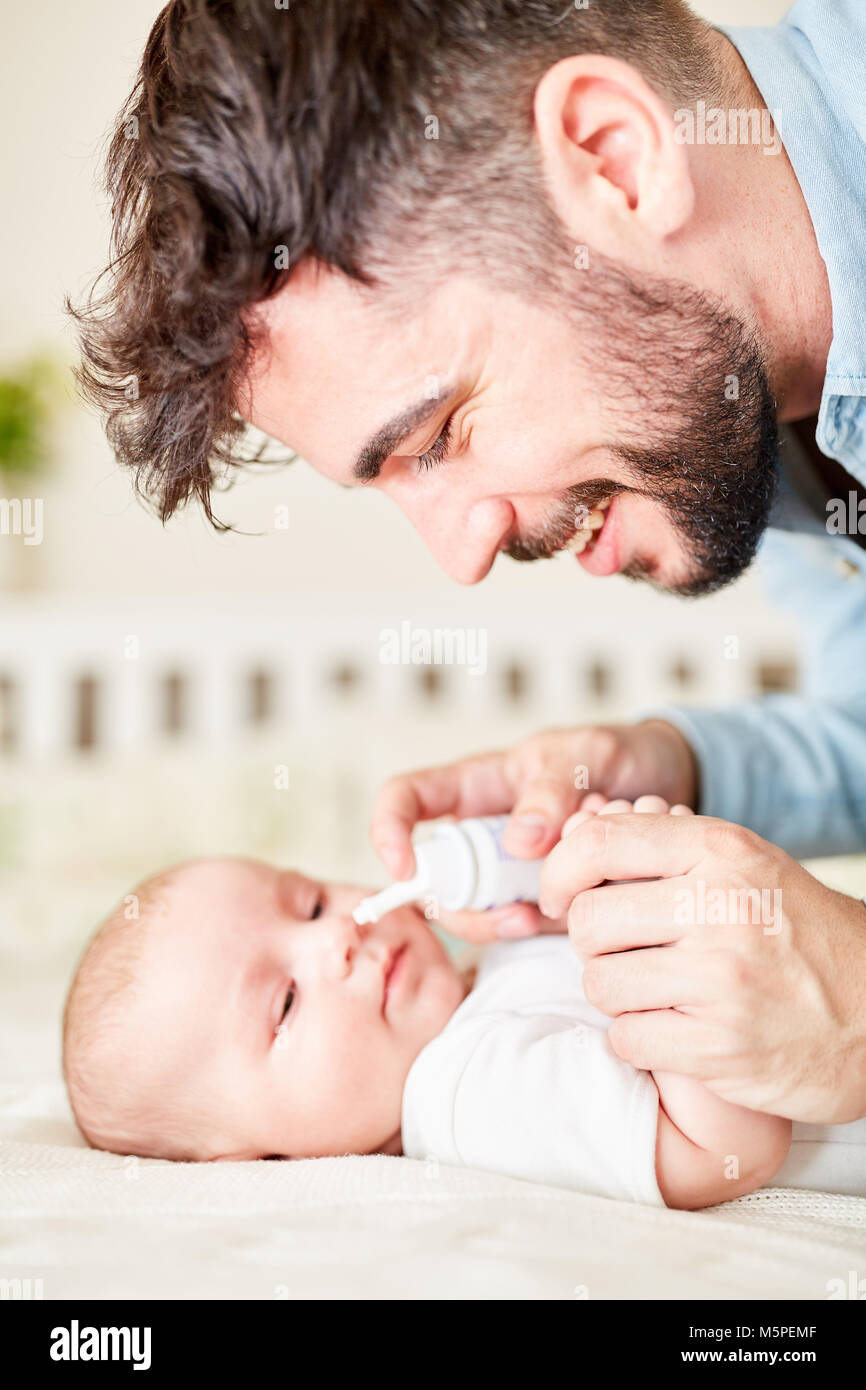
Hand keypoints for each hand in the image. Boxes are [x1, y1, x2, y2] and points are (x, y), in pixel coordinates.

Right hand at [369, 717, 696, 943]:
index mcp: (477, 785)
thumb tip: (518, 841)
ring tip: (558, 910)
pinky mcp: (544, 901)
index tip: (405, 869)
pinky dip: (556, 925)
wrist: (670, 784)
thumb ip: (551, 790)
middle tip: (517, 912)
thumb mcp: (584, 755)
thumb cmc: (615, 755)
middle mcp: (483, 833)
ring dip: (512, 920)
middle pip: (437, 881)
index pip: (406, 800)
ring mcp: (510, 872)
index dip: (388, 832)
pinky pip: (530, 927)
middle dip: (467, 906)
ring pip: (477, 914)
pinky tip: (590, 904)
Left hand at [540, 812, 865, 1123]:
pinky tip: (675, 1029)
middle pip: (588, 921)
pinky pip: (626, 1038)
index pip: (600, 843)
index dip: (560, 870)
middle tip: (624, 953)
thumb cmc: (797, 934)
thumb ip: (664, 850)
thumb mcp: (743, 866)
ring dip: (615, 994)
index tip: (559, 896)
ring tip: (656, 991)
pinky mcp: (720, 1046)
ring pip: (599, 983)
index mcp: (720, 851)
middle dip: (592, 942)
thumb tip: (571, 836)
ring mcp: (721, 980)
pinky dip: (639, 1039)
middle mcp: (719, 907)